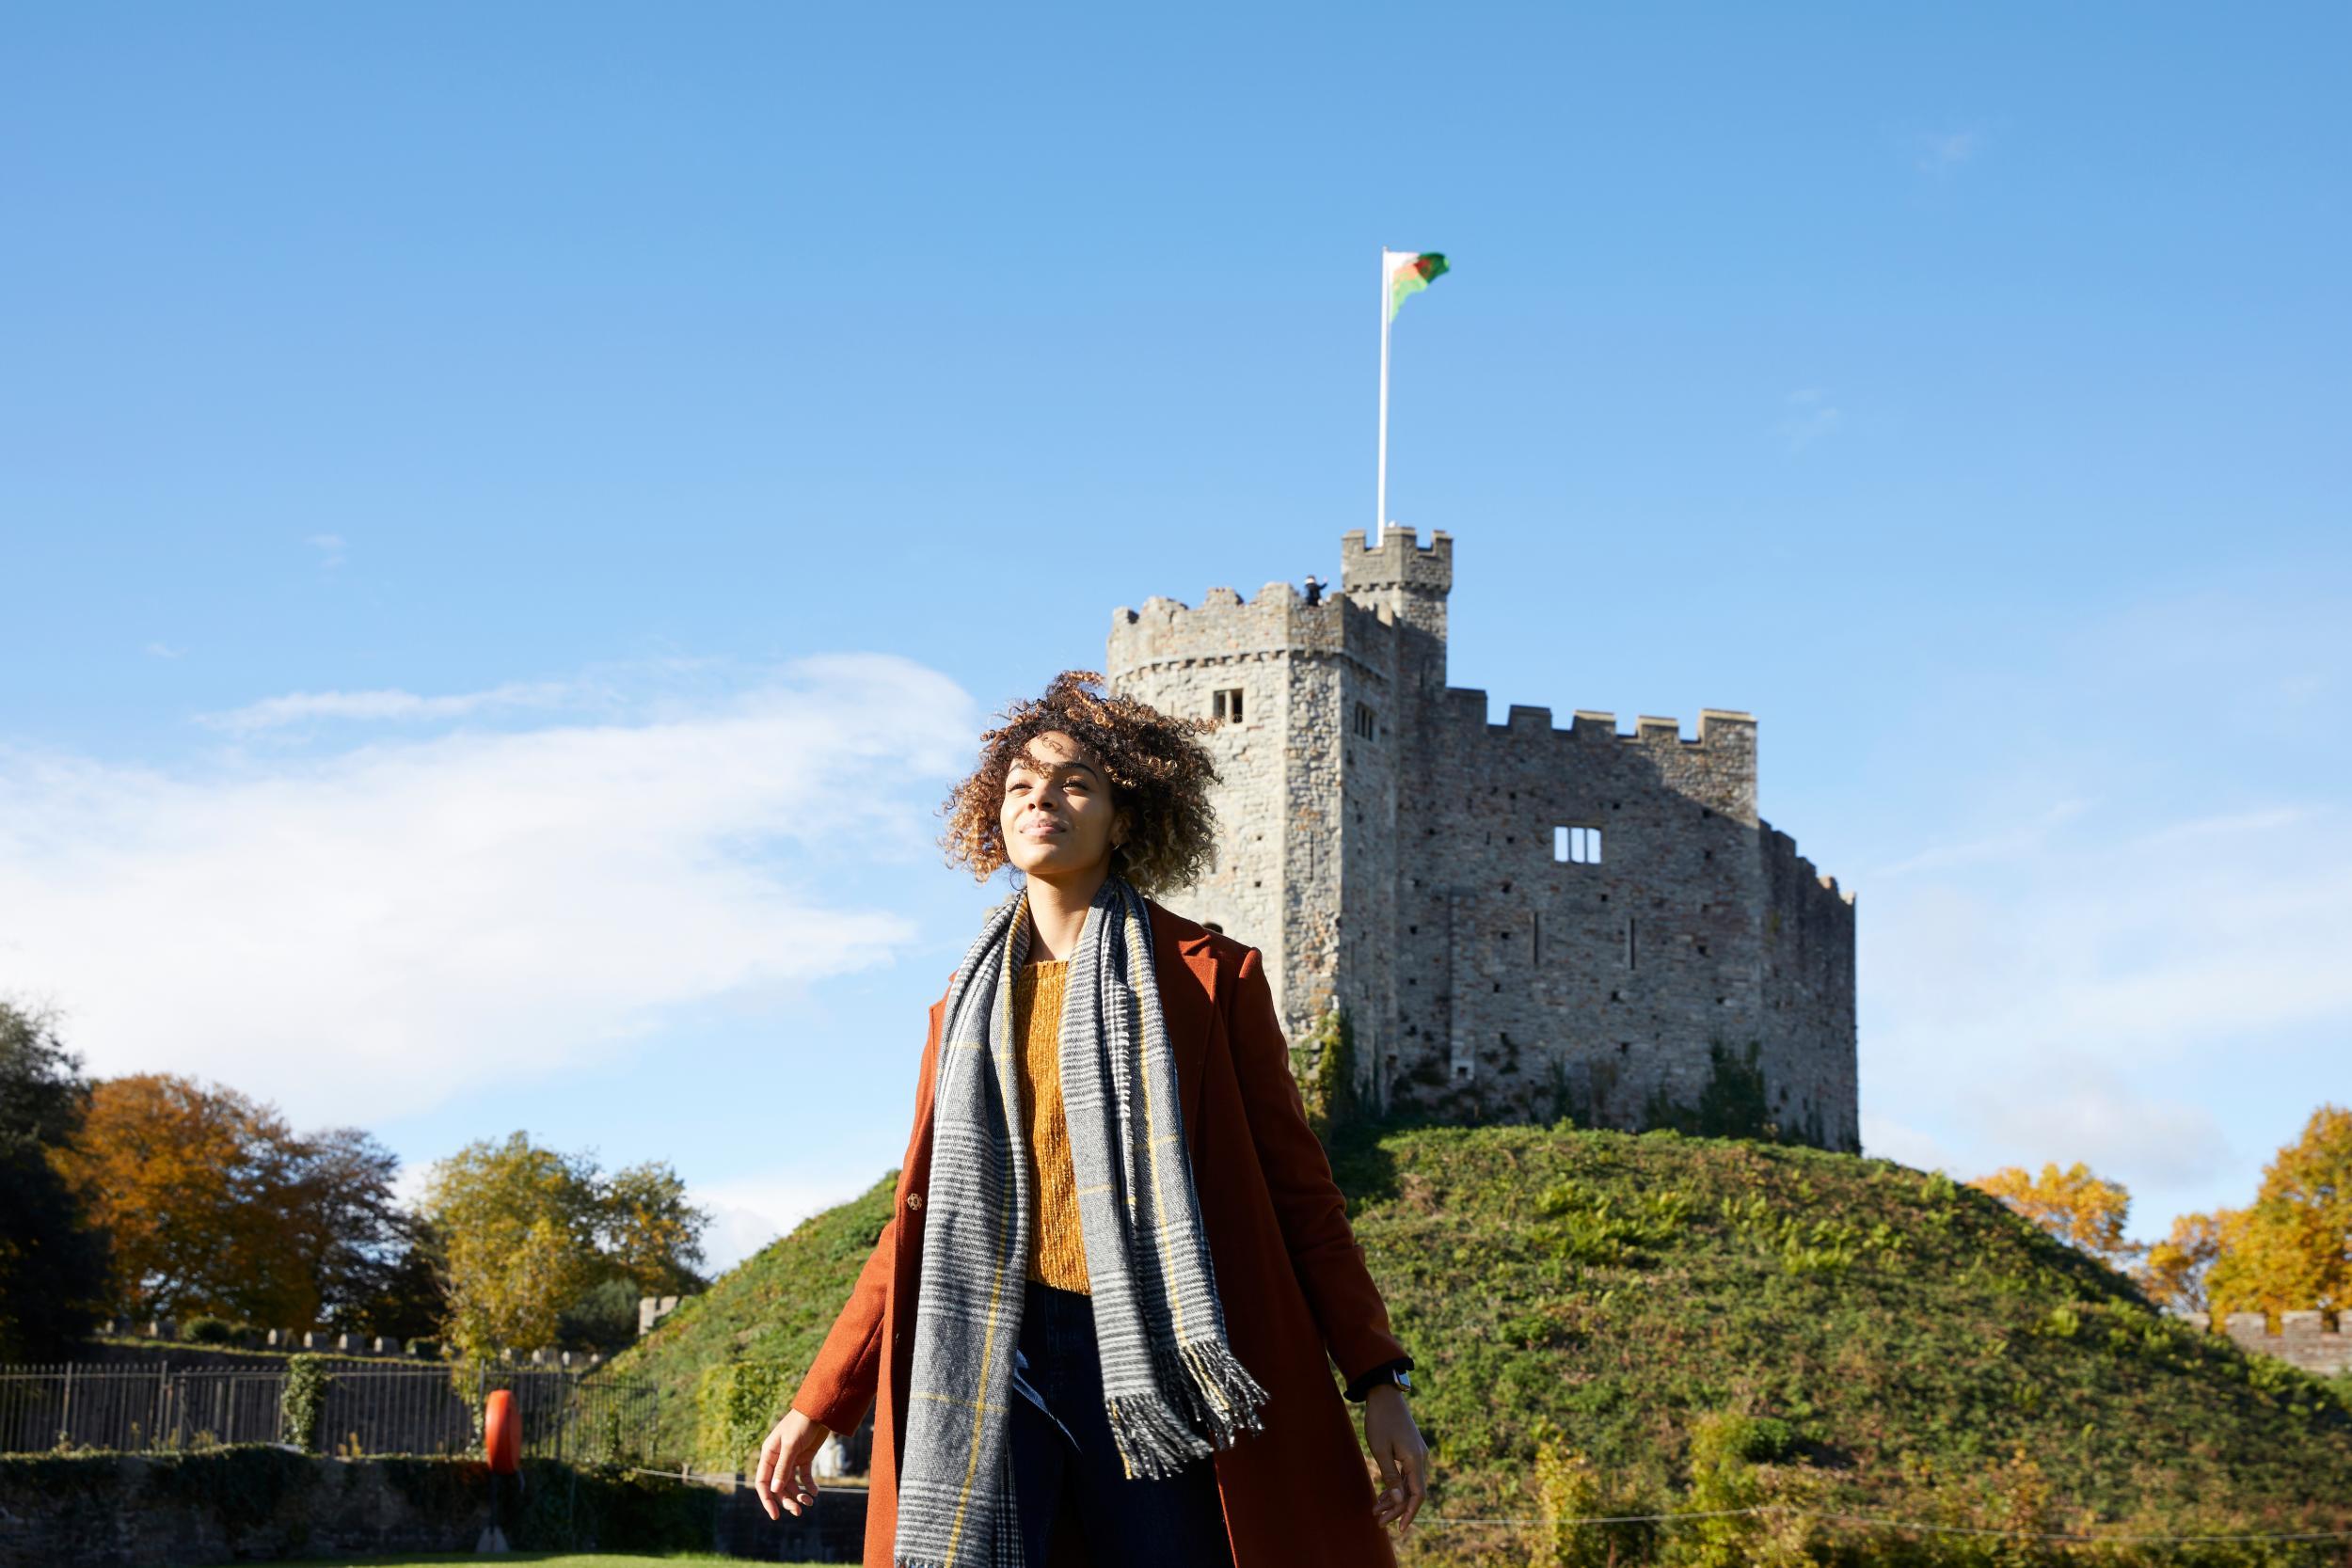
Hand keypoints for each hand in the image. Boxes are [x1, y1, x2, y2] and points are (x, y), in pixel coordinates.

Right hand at [753, 1407, 831, 1520]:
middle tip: (799, 1511)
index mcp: (769, 1454)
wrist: (821, 1409)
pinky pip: (804, 1476)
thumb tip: (774, 1490)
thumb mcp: (791, 1445)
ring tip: (810, 1502)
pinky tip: (815, 1492)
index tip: (775, 1515)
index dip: (767, 1499)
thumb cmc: (802, 1423)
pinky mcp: (805, 1457)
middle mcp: (778, 1458)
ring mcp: (791, 1458)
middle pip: (778, 1486)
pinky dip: (809, 1485)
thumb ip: (783, 1467)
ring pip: (792, 1483)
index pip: (763, 1482)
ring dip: (799, 1494)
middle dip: (787, 1500)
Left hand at [1364, 1384, 1427, 1530]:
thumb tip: (1398, 1500)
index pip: (1418, 1495)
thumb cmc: (1380, 1420)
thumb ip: (1390, 1476)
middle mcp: (1421, 1458)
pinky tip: (1382, 1495)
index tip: (1399, 1528)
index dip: (1409, 1513)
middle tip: (1379, 1522)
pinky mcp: (1410, 1450)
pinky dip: (1395, 1486)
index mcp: (1416, 1459)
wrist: (1384, 1394)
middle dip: (1397, 1509)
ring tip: (1376, 1511)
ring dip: (1394, 1499)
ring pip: (1408, 1484)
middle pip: (1413, 1492)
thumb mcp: (1381, 1450)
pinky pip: (1406, 1475)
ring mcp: (1416, 1454)